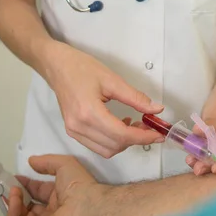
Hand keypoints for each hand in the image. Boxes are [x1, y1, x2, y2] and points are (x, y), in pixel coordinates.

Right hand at [6, 155, 105, 215]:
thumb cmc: (79, 186)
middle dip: (16, 195)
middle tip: (8, 186)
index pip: (38, 190)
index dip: (26, 184)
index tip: (14, 178)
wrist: (83, 207)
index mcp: (59, 194)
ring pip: (21, 214)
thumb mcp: (64, 164)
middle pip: (27, 205)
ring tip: (12, 191)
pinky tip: (15, 199)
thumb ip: (47, 161)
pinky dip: (13, 210)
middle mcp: (52, 209)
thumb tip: (32, 160)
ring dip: (12, 202)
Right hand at [46, 42, 163, 156]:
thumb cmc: (81, 67)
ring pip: (106, 150)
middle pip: (115, 145)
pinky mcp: (72, 131)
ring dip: (124, 142)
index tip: (158, 133)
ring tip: (136, 125)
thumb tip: (156, 109)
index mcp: (89, 113)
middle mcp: (79, 127)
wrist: (57, 66)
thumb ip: (135, 97)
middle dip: (136, 139)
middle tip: (150, 126)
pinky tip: (120, 125)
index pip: (121, 134)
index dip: (143, 136)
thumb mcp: (112, 79)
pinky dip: (112, 141)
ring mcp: (73, 131)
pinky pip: (96, 145)